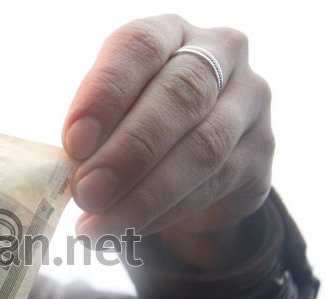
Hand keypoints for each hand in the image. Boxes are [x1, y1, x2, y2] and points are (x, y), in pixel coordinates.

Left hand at [63, 14, 273, 267]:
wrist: (195, 165)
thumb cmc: (136, 126)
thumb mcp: (110, 116)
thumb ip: (94, 133)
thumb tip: (72, 171)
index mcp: (168, 34)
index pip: (139, 47)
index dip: (105, 94)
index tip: (73, 143)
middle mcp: (219, 55)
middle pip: (178, 96)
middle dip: (125, 153)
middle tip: (85, 193)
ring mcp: (249, 101)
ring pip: (202, 148)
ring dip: (145, 194)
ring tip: (100, 224)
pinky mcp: (262, 151)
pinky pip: (216, 184)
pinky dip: (167, 211)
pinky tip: (131, 228)